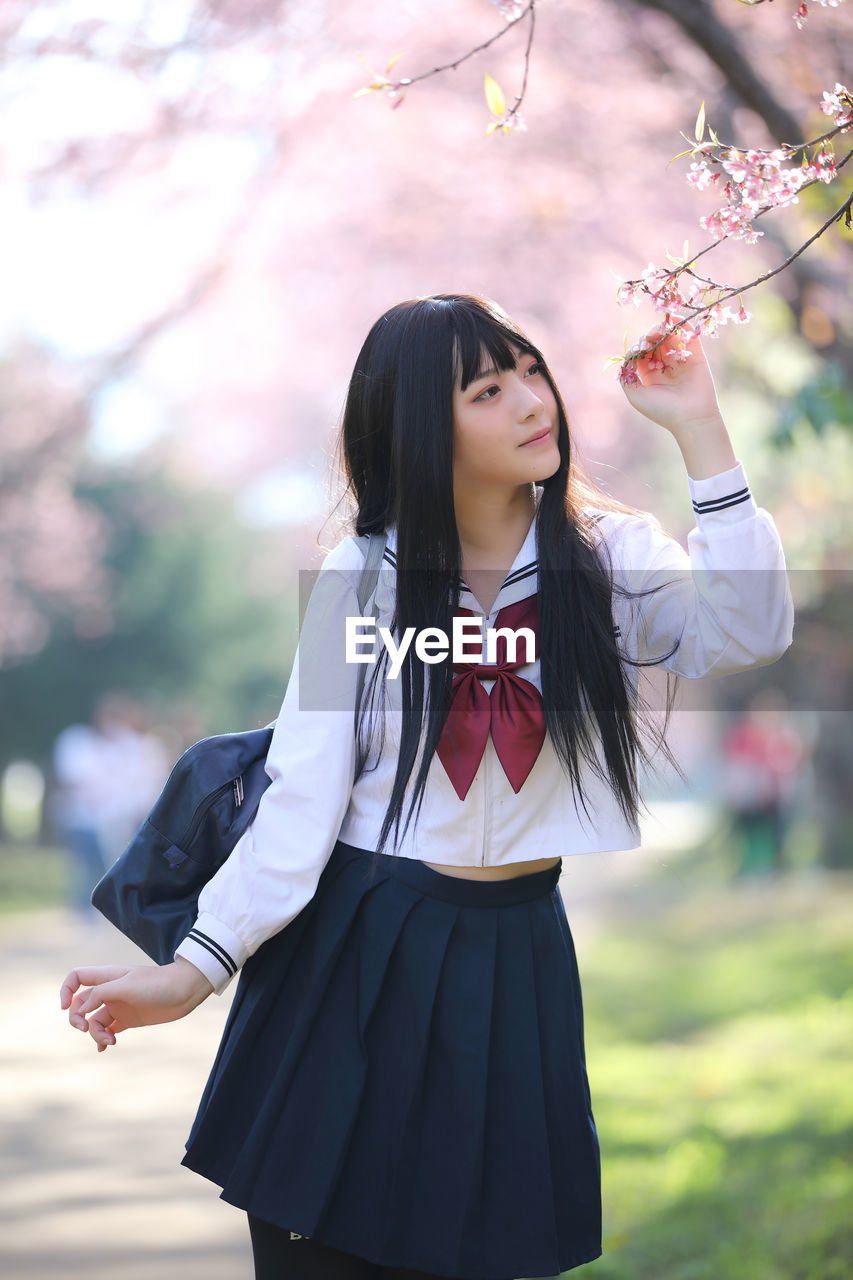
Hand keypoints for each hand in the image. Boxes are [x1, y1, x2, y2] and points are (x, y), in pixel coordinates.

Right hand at [59, 957, 213, 1052]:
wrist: (185, 991)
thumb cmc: (157, 983)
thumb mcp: (127, 986)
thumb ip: (101, 994)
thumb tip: (80, 1010)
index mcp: (107, 977)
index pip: (77, 977)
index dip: (66, 990)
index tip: (65, 1007)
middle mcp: (109, 991)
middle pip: (80, 1004)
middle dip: (77, 1019)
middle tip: (86, 1030)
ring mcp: (118, 1006)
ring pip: (94, 1021)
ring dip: (96, 1033)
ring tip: (110, 1040)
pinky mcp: (128, 1019)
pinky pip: (108, 1030)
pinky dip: (103, 1039)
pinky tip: (106, 1046)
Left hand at [619, 324, 736, 478]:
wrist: (691, 417)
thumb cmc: (662, 410)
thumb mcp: (635, 395)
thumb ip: (626, 376)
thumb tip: (628, 356)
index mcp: (649, 375)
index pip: (640, 354)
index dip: (637, 348)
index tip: (638, 351)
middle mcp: (665, 367)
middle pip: (654, 343)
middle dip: (649, 338)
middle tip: (648, 341)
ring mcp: (681, 360)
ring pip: (670, 337)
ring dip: (661, 330)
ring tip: (657, 331)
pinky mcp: (696, 356)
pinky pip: (689, 336)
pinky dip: (680, 324)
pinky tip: (671, 320)